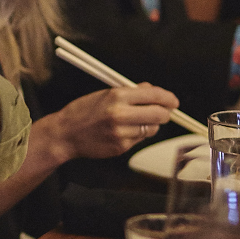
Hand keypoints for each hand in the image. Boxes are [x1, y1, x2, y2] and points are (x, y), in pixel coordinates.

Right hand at [42, 83, 179, 162]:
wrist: (65, 134)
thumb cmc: (83, 111)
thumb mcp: (105, 94)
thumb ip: (131, 92)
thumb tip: (152, 91)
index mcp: (117, 96)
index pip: (154, 95)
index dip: (168, 98)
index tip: (173, 101)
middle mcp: (121, 114)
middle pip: (160, 115)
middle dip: (164, 113)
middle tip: (161, 112)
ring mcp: (121, 133)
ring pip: (152, 129)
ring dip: (150, 125)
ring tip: (136, 122)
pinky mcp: (121, 147)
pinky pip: (140, 140)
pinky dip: (137, 135)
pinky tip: (123, 132)